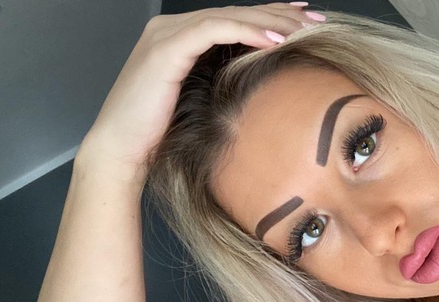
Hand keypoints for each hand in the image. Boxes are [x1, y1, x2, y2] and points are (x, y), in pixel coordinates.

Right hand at [77, 2, 320, 184]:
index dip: (272, 15)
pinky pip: (214, 31)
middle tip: (315, 19)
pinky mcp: (165, 48)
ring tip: (303, 28)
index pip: (235, 18)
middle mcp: (171, 27)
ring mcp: (166, 34)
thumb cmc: (161, 133)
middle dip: (280, 14)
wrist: (122, 150)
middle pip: (236, 12)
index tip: (307, 19)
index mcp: (180, 36)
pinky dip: (246, 32)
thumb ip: (225, 80)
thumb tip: (267, 81)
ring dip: (270, 20)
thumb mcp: (202, 100)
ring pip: (229, 16)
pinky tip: (274, 40)